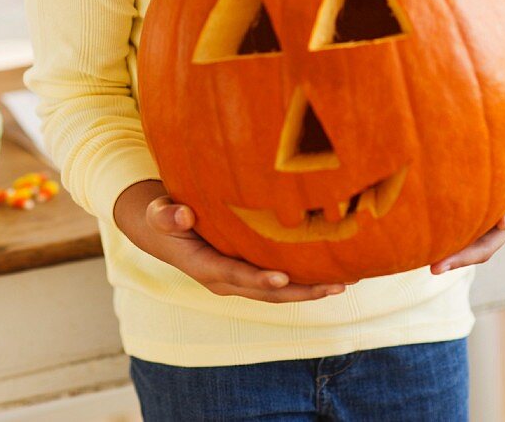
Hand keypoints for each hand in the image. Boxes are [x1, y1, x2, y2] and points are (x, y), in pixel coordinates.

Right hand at [114, 179, 351, 302]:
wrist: (166, 228)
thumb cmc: (165, 215)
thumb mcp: (159, 212)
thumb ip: (167, 214)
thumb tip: (181, 215)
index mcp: (205, 267)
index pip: (235, 275)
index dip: (258, 278)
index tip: (283, 278)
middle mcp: (225, 279)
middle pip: (267, 291)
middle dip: (302, 291)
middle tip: (335, 285)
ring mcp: (240, 278)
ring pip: (279, 291)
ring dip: (311, 289)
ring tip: (344, 282)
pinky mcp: (249, 271)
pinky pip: (280, 281)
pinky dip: (304, 279)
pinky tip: (330, 272)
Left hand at [430, 126, 504, 274]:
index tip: (504, 219)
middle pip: (489, 244)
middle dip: (468, 254)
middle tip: (444, 263)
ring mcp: (488, 231)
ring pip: (472, 249)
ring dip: (453, 258)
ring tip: (432, 267)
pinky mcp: (474, 229)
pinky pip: (460, 240)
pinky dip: (445, 246)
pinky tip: (424, 251)